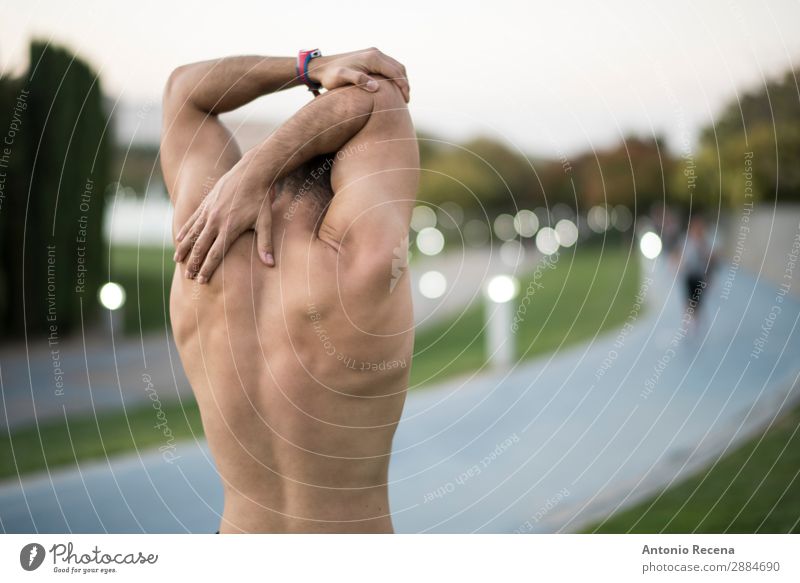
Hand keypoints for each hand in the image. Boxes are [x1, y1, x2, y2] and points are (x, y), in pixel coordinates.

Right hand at [173, 154, 274, 283]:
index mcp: (229, 229)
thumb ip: (266, 244)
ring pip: (192, 234)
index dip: (207, 269)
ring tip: (178, 260)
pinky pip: (192, 220)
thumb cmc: (260, 199)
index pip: (215, 254)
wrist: (251, 173)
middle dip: (194, 263)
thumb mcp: (266, 222)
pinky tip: (178, 239)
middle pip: (200, 247)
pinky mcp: (206, 203)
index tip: (201, 281)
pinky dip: (185, 230)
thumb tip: (271, 264)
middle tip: (188, 276)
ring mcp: (208, 212)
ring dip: (184, 248)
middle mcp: (215, 222)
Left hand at [307, 47, 409, 101]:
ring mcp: (373, 54)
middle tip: (406, 100)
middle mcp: (375, 53)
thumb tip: (376, 87)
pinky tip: (392, 89)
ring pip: (395, 66)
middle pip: (398, 68)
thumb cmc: (330, 75)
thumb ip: (358, 80)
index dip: (403, 86)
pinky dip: (394, 76)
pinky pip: (388, 66)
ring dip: (401, 80)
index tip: (406, 100)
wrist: (321, 67)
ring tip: (402, 96)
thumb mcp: (342, 79)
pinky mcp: (370, 57)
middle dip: (405, 84)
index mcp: (372, 58)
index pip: (395, 72)